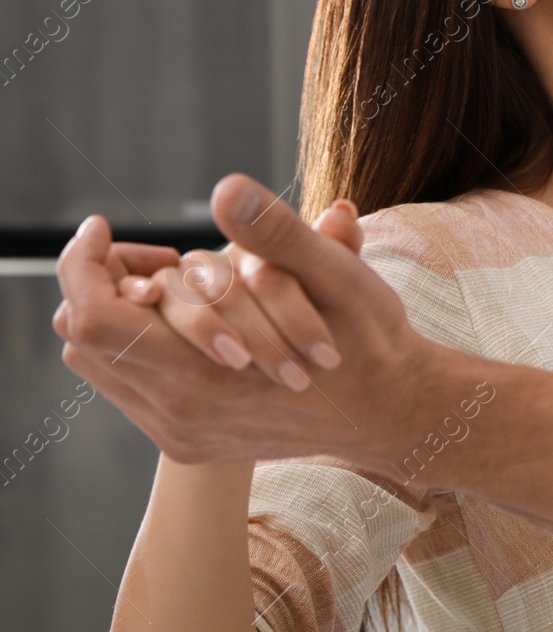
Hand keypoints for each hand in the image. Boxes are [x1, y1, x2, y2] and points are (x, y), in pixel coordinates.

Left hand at [54, 174, 434, 464]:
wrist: (389, 411)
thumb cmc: (370, 339)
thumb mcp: (339, 278)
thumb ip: (277, 234)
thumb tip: (227, 189)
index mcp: (206, 372)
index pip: (94, 316)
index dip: (84, 263)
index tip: (104, 227)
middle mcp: (179, 412)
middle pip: (83, 336)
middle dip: (102, 285)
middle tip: (150, 256)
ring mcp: (179, 432)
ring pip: (98, 363)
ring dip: (119, 317)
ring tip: (167, 287)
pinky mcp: (186, 442)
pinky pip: (124, 388)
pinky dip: (138, 346)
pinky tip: (183, 325)